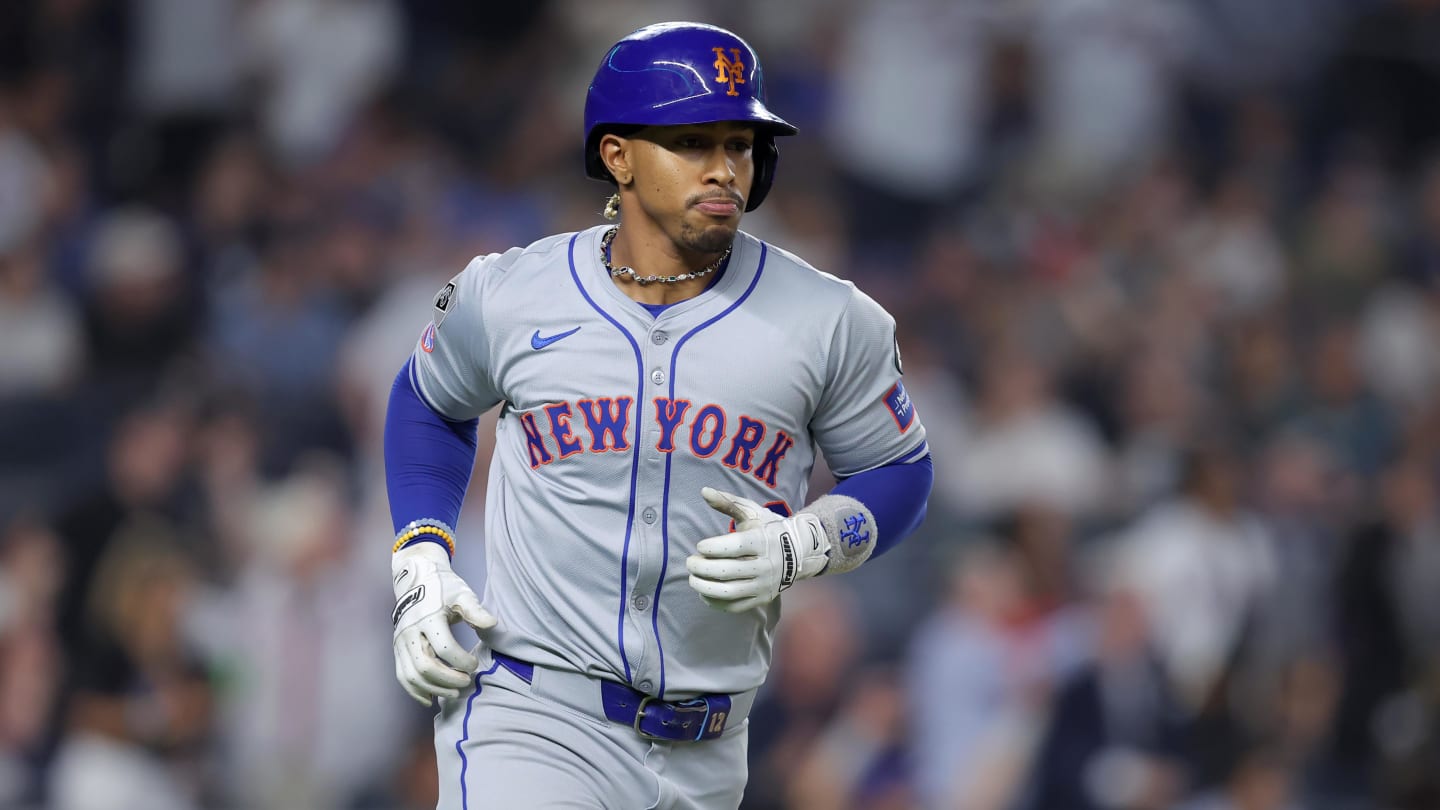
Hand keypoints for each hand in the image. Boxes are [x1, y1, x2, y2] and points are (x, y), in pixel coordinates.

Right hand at [391, 542, 496, 704]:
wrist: (415, 578)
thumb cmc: (443, 586)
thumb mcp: (461, 594)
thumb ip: (475, 611)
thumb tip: (492, 624)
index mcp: (428, 618)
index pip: (444, 648)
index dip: (462, 661)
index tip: (475, 664)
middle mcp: (410, 632)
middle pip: (425, 666)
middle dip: (448, 679)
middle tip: (467, 681)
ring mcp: (400, 642)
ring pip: (412, 675)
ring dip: (433, 688)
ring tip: (454, 692)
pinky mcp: (397, 649)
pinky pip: (402, 676)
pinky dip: (415, 690)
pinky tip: (430, 699)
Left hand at [686, 487, 829, 612]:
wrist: (799, 552)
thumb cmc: (769, 528)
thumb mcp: (752, 512)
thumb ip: (728, 502)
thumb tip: (703, 491)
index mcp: (762, 541)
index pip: (735, 547)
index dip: (713, 547)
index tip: (700, 545)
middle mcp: (765, 565)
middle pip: (727, 571)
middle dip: (701, 567)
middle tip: (689, 561)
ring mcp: (763, 584)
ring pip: (728, 592)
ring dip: (704, 587)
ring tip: (692, 578)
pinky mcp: (761, 599)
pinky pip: (734, 606)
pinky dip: (715, 602)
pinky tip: (704, 592)